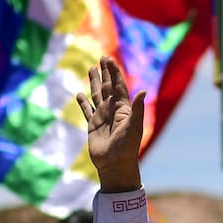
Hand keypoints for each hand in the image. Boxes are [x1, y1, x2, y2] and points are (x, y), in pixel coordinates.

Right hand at [77, 55, 144, 192]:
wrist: (115, 165)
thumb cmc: (127, 147)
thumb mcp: (133, 127)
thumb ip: (137, 109)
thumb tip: (143, 90)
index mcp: (123, 108)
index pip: (118, 86)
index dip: (114, 72)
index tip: (109, 59)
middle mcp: (113, 110)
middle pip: (108, 86)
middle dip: (105, 72)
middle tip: (103, 57)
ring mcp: (102, 117)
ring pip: (97, 95)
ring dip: (94, 82)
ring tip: (91, 68)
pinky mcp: (92, 126)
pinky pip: (87, 110)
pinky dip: (83, 102)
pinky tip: (78, 94)